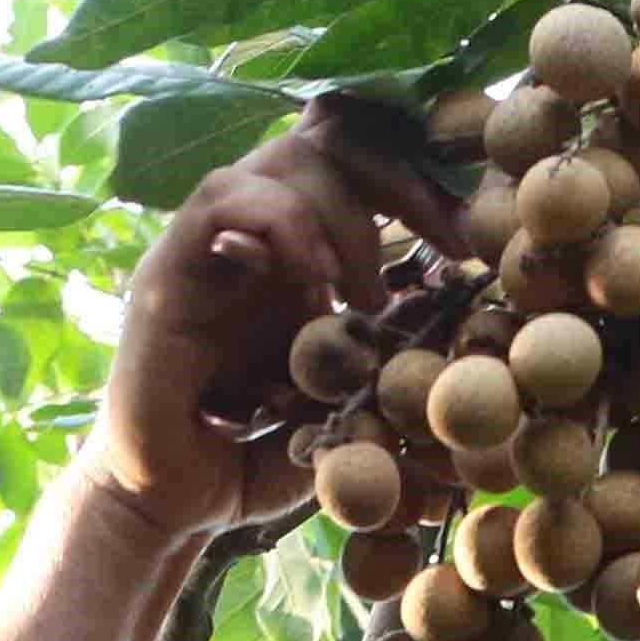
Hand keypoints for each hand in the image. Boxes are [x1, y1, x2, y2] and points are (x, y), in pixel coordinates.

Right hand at [82, 106, 471, 543]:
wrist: (167, 504)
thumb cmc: (255, 458)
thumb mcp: (348, 407)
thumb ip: (394, 362)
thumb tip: (472, 330)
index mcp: (301, 251)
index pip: (360, 162)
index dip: (423, 177)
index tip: (471, 237)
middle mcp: (255, 232)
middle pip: (331, 136)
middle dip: (403, 176)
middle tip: (449, 241)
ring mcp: (208, 243)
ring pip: (285, 156)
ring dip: (344, 212)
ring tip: (363, 293)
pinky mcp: (167, 268)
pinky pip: (224, 197)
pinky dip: (284, 225)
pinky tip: (316, 286)